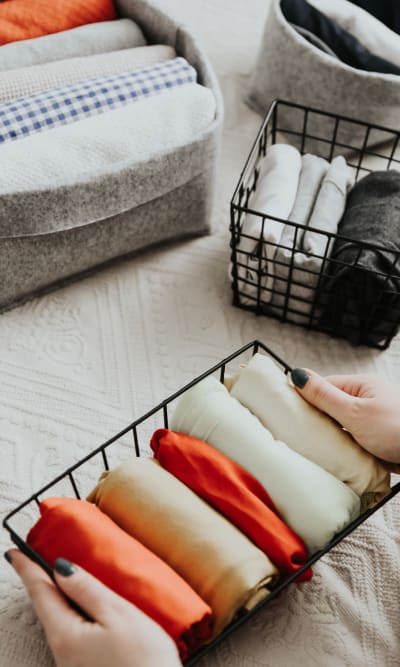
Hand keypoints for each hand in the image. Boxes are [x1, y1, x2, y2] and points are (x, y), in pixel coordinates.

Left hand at [6, 549, 181, 666]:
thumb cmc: (144, 662)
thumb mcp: (118, 615)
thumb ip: (88, 590)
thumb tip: (62, 569)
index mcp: (66, 634)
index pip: (40, 592)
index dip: (27, 568)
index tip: (14, 552)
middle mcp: (62, 653)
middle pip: (48, 608)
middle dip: (42, 583)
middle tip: (33, 560)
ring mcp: (73, 665)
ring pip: (61, 622)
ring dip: (59, 599)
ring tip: (61, 580)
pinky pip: (73, 635)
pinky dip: (73, 615)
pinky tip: (84, 610)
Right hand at [291, 368, 399, 465]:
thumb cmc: (396, 430)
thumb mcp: (354, 412)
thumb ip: (324, 396)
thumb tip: (298, 374)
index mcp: (363, 385)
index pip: (325, 386)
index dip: (306, 398)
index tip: (288, 411)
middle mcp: (369, 400)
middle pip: (332, 407)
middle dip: (319, 421)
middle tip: (302, 434)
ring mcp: (373, 421)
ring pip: (341, 427)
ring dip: (332, 438)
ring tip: (318, 448)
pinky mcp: (377, 441)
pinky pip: (353, 442)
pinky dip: (344, 450)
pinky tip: (336, 458)